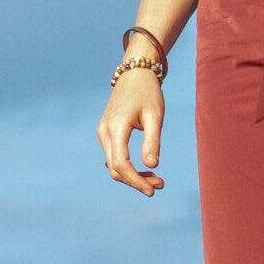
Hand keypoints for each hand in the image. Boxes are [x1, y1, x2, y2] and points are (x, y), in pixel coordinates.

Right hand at [100, 69, 165, 194]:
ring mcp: (103, 133)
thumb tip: (152, 166)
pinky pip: (114, 157)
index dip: (135, 180)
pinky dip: (128, 168)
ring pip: (113, 165)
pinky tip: (146, 169)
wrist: (134, 73)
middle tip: (160, 184)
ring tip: (157, 179)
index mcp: (116, 127)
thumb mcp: (155, 115)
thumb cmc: (148, 92)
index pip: (121, 163)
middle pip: (115, 169)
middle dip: (136, 181)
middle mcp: (104, 132)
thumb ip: (153, 140)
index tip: (152, 190)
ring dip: (133, 176)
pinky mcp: (107, 133)